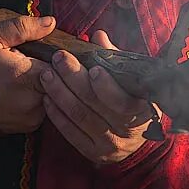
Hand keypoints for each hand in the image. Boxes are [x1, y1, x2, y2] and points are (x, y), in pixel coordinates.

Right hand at [0, 9, 54, 133]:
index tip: (48, 52)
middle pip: (63, 82)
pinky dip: (41, 99)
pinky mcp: (30, 127)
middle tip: (38, 63)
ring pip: (56, 96)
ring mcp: (33, 117)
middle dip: (56, 71)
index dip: (59, 57)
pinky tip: (26, 90)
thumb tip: (51, 22)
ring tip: (30, 76)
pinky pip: (46, 109)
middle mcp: (35, 101)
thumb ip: (23, 28)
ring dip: (49, 85)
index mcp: (28, 77)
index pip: (63, 66)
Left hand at [41, 30, 157, 164]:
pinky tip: (47, 98)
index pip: (122, 101)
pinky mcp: (92, 152)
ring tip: (47, 75)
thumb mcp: (136, 82)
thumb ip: (117, 59)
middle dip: (74, 79)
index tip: (93, 68)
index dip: (106, 86)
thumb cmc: (138, 103)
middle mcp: (125, 131)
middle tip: (59, 58)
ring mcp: (108, 144)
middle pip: (94, 105)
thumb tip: (98, 36)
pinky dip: (57, 115)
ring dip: (60, 94)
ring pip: (79, 117)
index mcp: (141, 111)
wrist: (140, 145)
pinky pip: (70, 133)